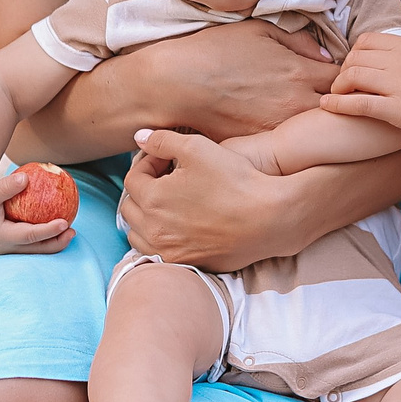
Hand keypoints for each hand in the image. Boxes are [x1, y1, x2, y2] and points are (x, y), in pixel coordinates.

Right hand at [0, 170, 75, 255]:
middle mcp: (6, 247)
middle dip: (56, 243)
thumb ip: (5, 187)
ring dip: (53, 242)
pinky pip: (31, 242)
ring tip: (70, 231)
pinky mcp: (9, 244)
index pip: (29, 236)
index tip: (65, 222)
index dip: (48, 231)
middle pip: (36, 249)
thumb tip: (26, 177)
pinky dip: (44, 236)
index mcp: (1, 237)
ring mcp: (8, 248)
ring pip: (35, 249)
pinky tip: (57, 223)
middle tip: (73, 231)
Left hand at [117, 127, 295, 270]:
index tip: (166, 158)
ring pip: (138, 234)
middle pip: (131, 207)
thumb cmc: (234, 180)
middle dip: (144, 188)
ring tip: (169, 201)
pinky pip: (157, 253)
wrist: (269, 218)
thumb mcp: (196, 147)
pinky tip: (178, 224)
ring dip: (146, 215)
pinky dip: (159, 238)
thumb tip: (139, 136)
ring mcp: (170, 252)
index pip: (133, 178)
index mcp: (153, 200)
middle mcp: (155, 231)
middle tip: (166, 177)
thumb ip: (162, 140)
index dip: (147, 162)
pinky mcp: (186, 264)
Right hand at [140, 19, 339, 137]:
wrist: (177, 84)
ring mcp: (281, 128)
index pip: (345, 77)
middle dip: (341, 102)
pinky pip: (290, 144)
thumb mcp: (259, 30)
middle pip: (340, 108)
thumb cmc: (215, 51)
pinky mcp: (263, 145)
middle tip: (338, 98)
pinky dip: (293, 138)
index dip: (347, 75)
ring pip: (317, 130)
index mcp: (300, 71)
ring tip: (314, 117)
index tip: (341, 75)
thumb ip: (299, 41)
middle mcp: (296, 103)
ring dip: (318, 122)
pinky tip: (287, 131)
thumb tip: (326, 55)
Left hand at [321, 25, 400, 147]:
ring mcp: (400, 85)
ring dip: (338, 86)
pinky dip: (337, 104)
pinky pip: (358, 104)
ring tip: (335, 96)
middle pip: (356, 56)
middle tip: (341, 83)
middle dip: (343, 69)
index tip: (354, 66)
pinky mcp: (399, 111)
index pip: (370, 39)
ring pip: (352, 76)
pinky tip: (327, 107)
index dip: (356, 52)